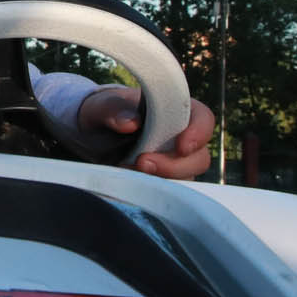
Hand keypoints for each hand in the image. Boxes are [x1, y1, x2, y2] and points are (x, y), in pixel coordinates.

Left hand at [78, 86, 214, 179]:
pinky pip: (170, 190)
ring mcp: (175, 160)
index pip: (203, 118)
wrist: (94, 134)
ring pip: (187, 177)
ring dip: (162, 179)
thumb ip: (113, 109)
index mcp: (175, 109)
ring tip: (128, 169)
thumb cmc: (104, 113)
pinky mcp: (164, 179)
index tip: (182, 147)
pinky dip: (153, 189)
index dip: (199, 133)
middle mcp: (181, 136)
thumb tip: (131, 122)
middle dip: (174, 165)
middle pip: (199, 156)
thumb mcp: (101, 106)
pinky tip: (131, 181)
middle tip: (143, 163)